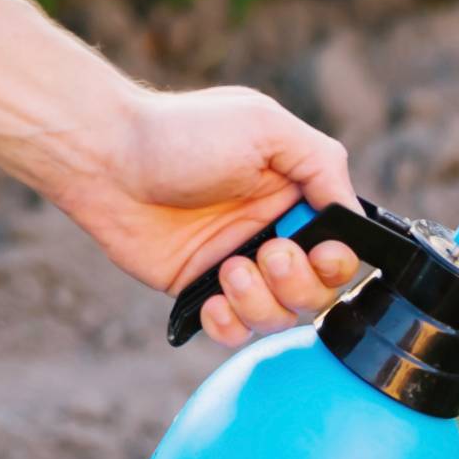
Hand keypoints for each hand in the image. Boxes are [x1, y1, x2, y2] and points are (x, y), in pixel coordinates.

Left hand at [52, 87, 361, 346]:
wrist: (105, 157)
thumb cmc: (183, 132)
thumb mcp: (266, 127)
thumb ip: (322, 164)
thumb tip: (352, 214)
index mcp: (297, 197)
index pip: (342, 249)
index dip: (339, 261)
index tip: (319, 251)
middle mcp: (273, 235)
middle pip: (318, 292)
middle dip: (299, 282)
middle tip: (268, 253)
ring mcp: (238, 266)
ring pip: (279, 317)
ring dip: (262, 303)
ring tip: (229, 271)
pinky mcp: (200, 290)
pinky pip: (234, 331)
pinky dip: (230, 326)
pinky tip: (212, 299)